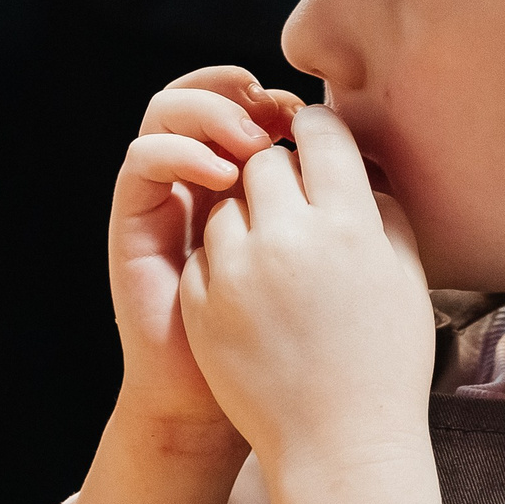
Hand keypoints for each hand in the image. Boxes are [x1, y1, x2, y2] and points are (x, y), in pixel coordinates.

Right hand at [109, 67, 303, 441]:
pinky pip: (143, 159)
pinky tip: (221, 175)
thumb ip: (337, 216)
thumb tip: (370, 166)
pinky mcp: (134, 220)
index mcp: (253, 185)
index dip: (283, 99)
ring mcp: (165, 196)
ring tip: (251, 141)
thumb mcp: (326, 271)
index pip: (255, 104)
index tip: (317, 114)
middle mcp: (202, 180)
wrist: (222, 411)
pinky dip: (179, 151)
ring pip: (170, 109)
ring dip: (212, 110)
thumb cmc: (290, 352)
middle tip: (283, 114)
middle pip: (212, 93)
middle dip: (247, 93)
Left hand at [180, 104, 442, 503]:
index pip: (320, 131)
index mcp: (350, 223)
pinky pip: (204, 250)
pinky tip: (250, 293)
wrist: (339, 446)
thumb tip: (358, 166)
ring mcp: (238, 270)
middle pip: (264, 161)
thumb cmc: (384, 363)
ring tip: (271, 254)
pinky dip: (222, 259)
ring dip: (246, 216)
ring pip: (226, 204)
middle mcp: (289, 237)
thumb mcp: (404, 277)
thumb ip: (381, 210)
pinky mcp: (201, 301)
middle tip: (292, 203)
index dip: (316, 129)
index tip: (314, 141)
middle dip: (276, 171)